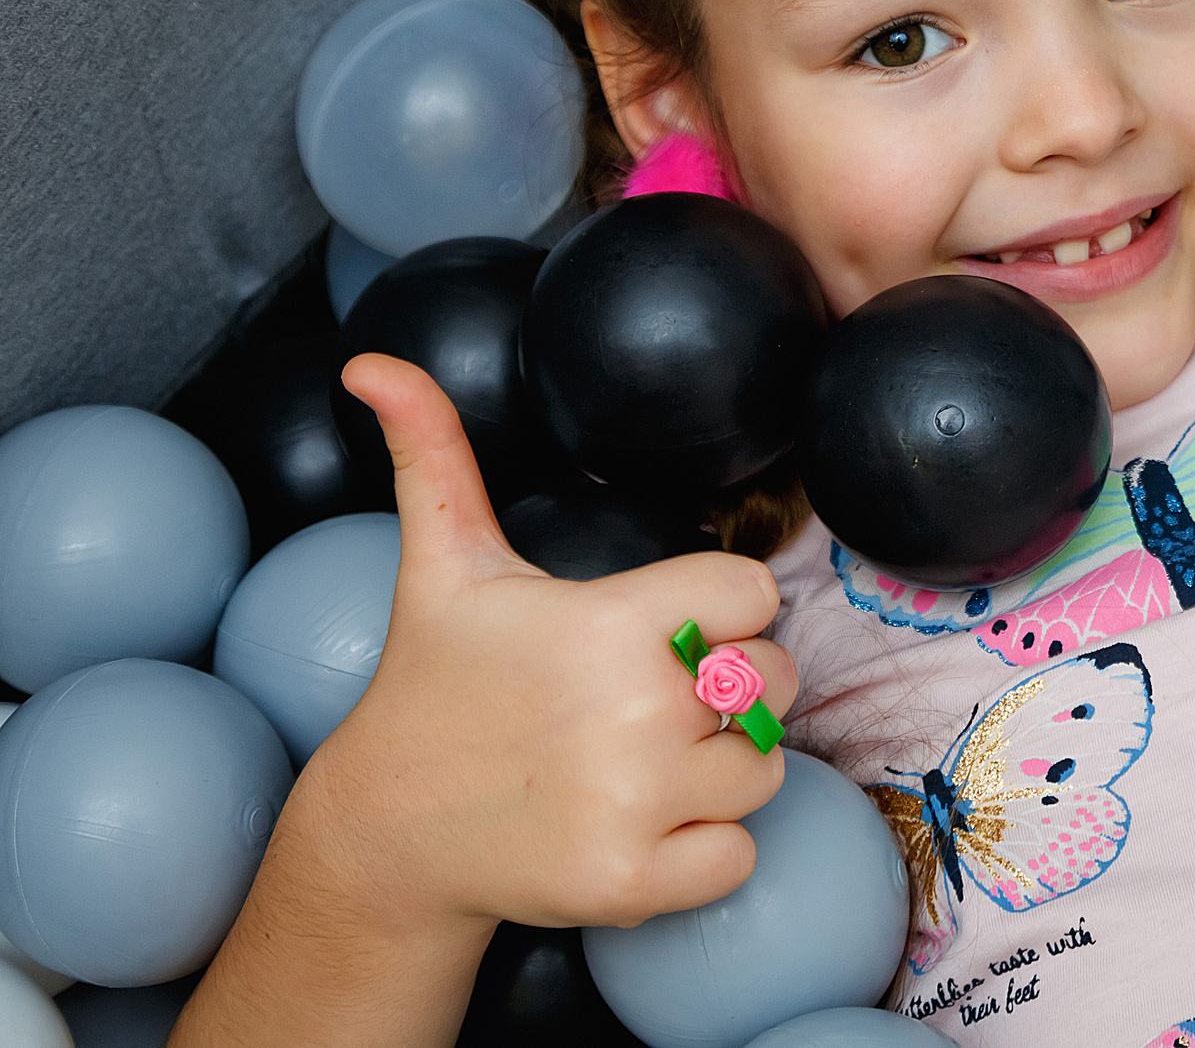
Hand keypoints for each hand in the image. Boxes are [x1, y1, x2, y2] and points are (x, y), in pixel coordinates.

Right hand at [305, 354, 798, 931]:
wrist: (384, 831)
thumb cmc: (434, 683)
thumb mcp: (443, 565)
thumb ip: (433, 453)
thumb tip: (372, 359)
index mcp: (609, 624)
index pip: (754, 595)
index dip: (723, 609)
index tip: (668, 627)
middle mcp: (632, 711)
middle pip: (774, 681)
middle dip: (726, 689)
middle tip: (646, 701)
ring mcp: (634, 802)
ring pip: (763, 769)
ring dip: (718, 771)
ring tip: (636, 761)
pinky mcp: (631, 883)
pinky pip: (739, 856)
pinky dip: (706, 850)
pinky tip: (638, 822)